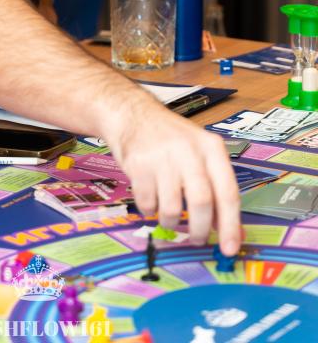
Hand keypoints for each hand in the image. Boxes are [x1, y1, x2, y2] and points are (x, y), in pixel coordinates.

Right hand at [104, 93, 240, 255]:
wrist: (134, 114)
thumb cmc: (171, 138)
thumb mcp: (200, 154)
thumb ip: (216, 189)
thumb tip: (230, 231)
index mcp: (211, 148)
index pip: (228, 192)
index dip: (230, 225)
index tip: (229, 248)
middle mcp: (189, 150)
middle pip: (202, 202)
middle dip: (200, 229)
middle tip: (197, 239)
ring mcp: (162, 156)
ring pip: (172, 208)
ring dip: (171, 222)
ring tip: (169, 215)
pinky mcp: (138, 164)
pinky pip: (147, 204)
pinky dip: (150, 210)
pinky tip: (151, 198)